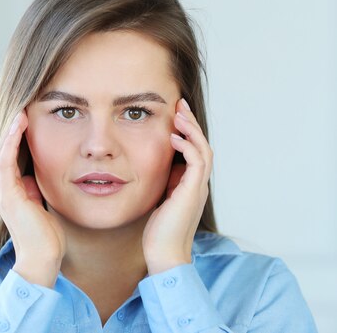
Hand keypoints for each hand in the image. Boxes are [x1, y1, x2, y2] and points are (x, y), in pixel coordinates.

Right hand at [0, 109, 66, 286]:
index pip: (10, 159)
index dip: (15, 139)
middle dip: (10, 131)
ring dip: (9, 132)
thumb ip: (35, 191)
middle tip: (21, 110)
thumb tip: (34, 178)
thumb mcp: (41, 206)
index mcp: (12, 192)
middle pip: (2, 153)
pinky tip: (17, 127)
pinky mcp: (8, 196)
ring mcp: (4, 193)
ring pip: (0, 154)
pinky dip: (9, 142)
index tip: (26, 120)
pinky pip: (4, 163)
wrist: (43, 259)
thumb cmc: (46, 236)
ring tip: (19, 113)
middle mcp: (4, 191)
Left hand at [142, 98, 212, 274]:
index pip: (194, 150)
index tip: (174, 113)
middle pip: (202, 144)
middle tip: (179, 104)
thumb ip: (162, 182)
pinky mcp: (193, 192)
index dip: (186, 130)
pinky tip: (174, 137)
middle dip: (191, 122)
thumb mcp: (159, 198)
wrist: (164, 253)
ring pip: (204, 149)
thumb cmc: (158, 230)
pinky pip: (197, 162)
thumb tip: (153, 166)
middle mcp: (198, 183)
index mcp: (191, 184)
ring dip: (191, 129)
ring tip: (179, 114)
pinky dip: (188, 147)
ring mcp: (198, 187)